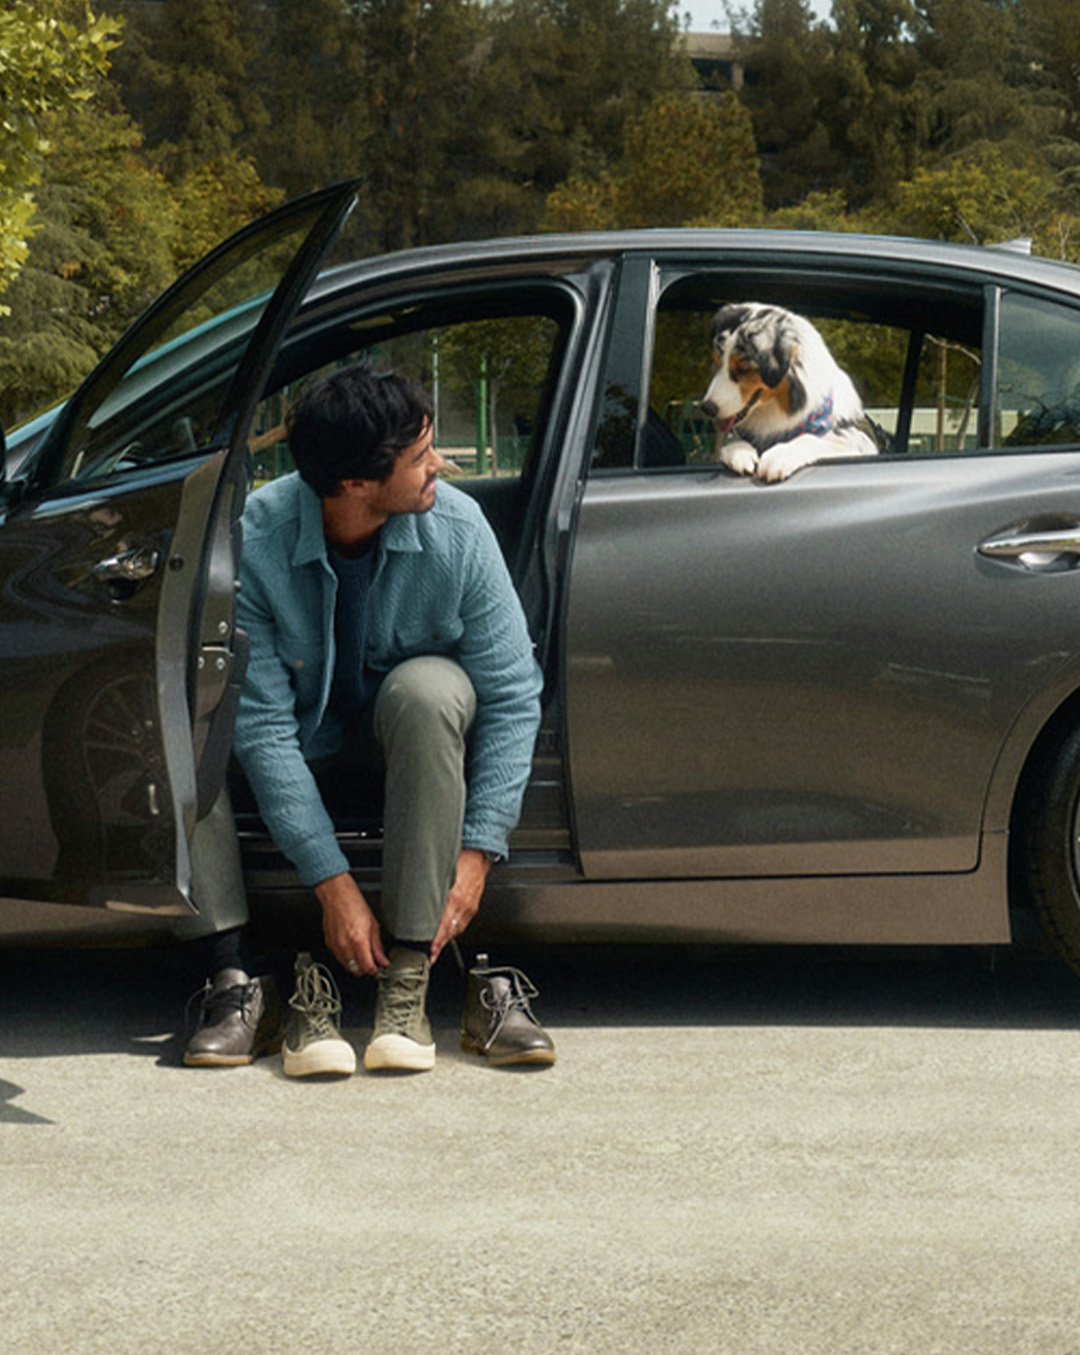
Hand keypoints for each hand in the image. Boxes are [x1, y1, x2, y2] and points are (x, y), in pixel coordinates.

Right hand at [314, 873, 388, 975]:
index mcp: (358, 940)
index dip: (374, 970)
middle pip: (356, 970)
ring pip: (347, 966)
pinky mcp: (329, 944)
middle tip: (372, 962)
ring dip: (356, 964)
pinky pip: (339, 958)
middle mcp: (345, 945)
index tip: (378, 967)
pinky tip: (352, 947)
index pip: (367, 967)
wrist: (337, 896)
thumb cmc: (354, 905)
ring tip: (362, 953)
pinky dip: (347, 957)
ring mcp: (335, 946)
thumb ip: (377, 946)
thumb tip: (382, 960)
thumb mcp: (373, 925)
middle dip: (365, 969)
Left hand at [430, 848, 490, 962]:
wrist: (478, 856)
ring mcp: (470, 907)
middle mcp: (463, 905)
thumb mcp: (442, 874)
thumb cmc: (459, 860)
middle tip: (430, 956)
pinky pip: (463, 923)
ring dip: (446, 939)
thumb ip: (431, 888)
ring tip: (436, 950)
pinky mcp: (473, 907)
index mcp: (455, 897)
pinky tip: (448, 934)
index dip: (437, 938)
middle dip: (440, 944)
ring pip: (457, 929)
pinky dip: (454, 931)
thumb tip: (418, 901)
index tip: (430, 948)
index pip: (443, 924)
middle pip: (450, 931)